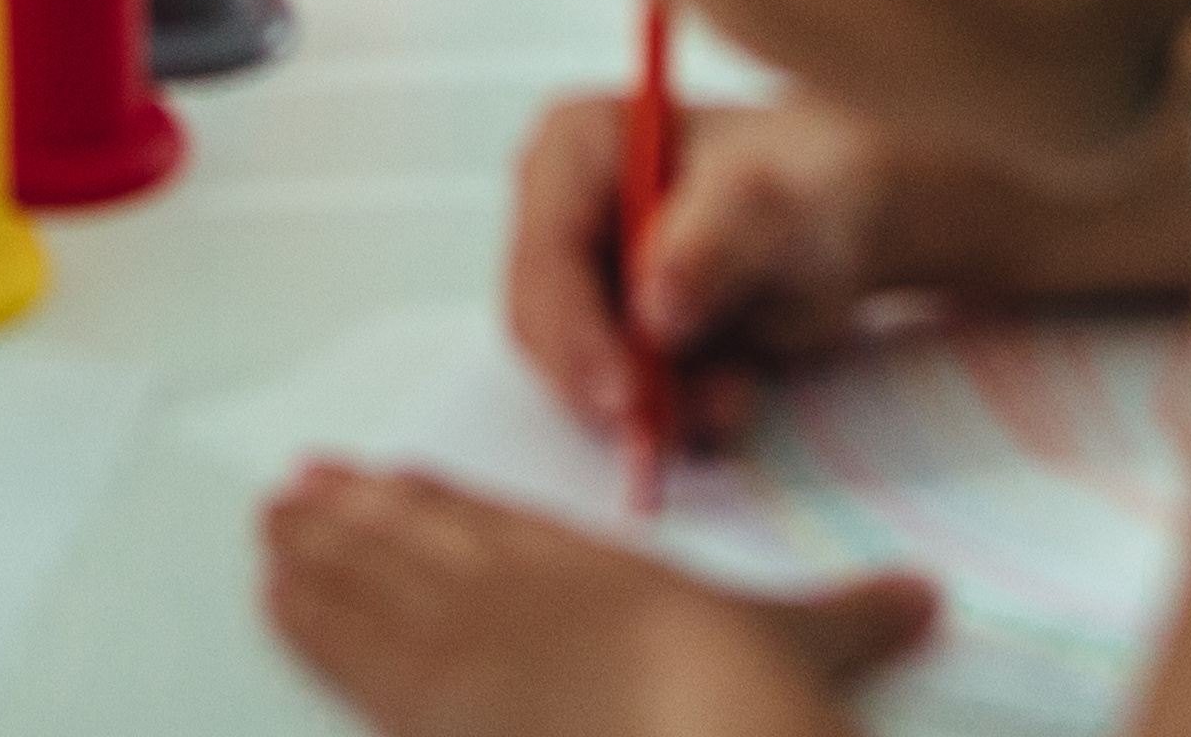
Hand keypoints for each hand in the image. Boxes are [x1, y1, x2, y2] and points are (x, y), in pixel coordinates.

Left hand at [261, 462, 932, 736]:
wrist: (700, 733)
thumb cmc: (736, 696)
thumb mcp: (805, 647)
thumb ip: (852, 615)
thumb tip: (922, 597)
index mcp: (589, 567)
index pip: (498, 521)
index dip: (438, 501)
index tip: (392, 479)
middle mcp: (516, 592)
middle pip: (414, 541)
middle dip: (351, 518)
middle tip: (295, 492)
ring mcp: (464, 644)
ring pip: (367, 583)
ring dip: (312, 556)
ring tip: (269, 533)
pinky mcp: (429, 705)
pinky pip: (349, 651)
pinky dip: (306, 622)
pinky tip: (274, 602)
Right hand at [502, 87, 896, 452]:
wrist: (843, 222)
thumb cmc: (810, 185)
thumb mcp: (780, 202)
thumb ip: (718, 240)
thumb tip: (654, 310)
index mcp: (577, 145)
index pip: (546, 247)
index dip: (573, 328)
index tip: (626, 394)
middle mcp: (560, 209)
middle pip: (543, 320)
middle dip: (612, 381)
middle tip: (683, 422)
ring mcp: (579, 275)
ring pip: (574, 370)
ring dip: (650, 404)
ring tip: (734, 396)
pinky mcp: (605, 332)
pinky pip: (611, 395)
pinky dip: (666, 412)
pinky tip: (728, 393)